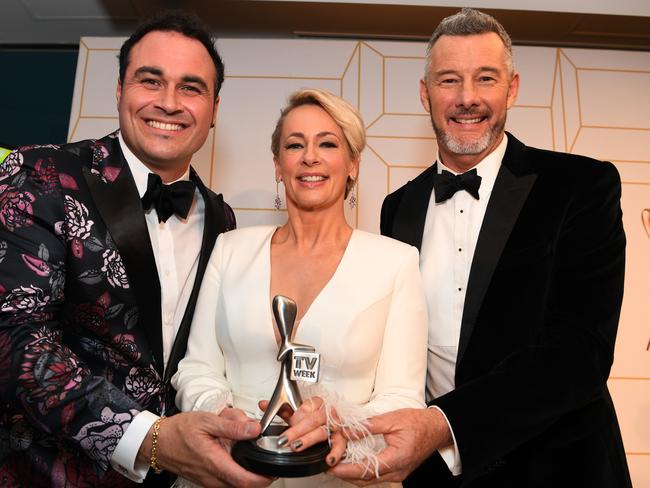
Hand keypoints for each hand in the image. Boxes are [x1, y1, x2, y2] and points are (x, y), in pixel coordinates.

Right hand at [138, 410, 272, 487]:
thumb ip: (233, 426)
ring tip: (242, 447)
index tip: (274, 469)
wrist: (159, 442)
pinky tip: (231, 449)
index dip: (264, 478)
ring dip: (245, 468)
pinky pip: (228, 479)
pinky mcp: (208, 480)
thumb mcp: (207, 421)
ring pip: (236, 482)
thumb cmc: (179, 431)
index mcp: (214, 463)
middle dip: (257, 469)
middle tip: (260, 453)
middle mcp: (213, 477)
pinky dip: (235, 467)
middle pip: (245, 484)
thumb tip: (254, 428)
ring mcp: (210, 481)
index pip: (246, 481)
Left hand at [258, 397, 346, 466]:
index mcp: (317, 404)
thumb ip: (283, 410)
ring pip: (322, 431)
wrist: (336, 424)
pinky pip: (340, 445)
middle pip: (312, 420)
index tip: (286, 423)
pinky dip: (335, 452)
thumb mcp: (300, 414)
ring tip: (296, 446)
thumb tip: (263, 405)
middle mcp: (327, 413)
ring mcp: (335, 426)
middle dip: (296, 430)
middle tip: (283, 439)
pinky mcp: (342, 439)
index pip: (306, 407)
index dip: (295, 416)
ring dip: (309, 439)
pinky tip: (328, 459)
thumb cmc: (316, 418)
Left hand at [329, 407, 450, 485]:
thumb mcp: (391, 419)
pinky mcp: (398, 471)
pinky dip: (362, 472)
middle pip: (366, 480)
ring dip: (352, 475)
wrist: (436, 428)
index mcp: (397, 458)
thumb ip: (368, 426)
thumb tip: (347, 430)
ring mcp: (398, 473)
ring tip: (336, 465)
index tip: (332, 466)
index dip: (346, 470)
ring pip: (370, 481)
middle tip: (328, 467)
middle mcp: (397, 471)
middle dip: (345, 475)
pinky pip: (377, 476)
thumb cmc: (418, 423)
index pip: (366, 470)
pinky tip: (353, 464)